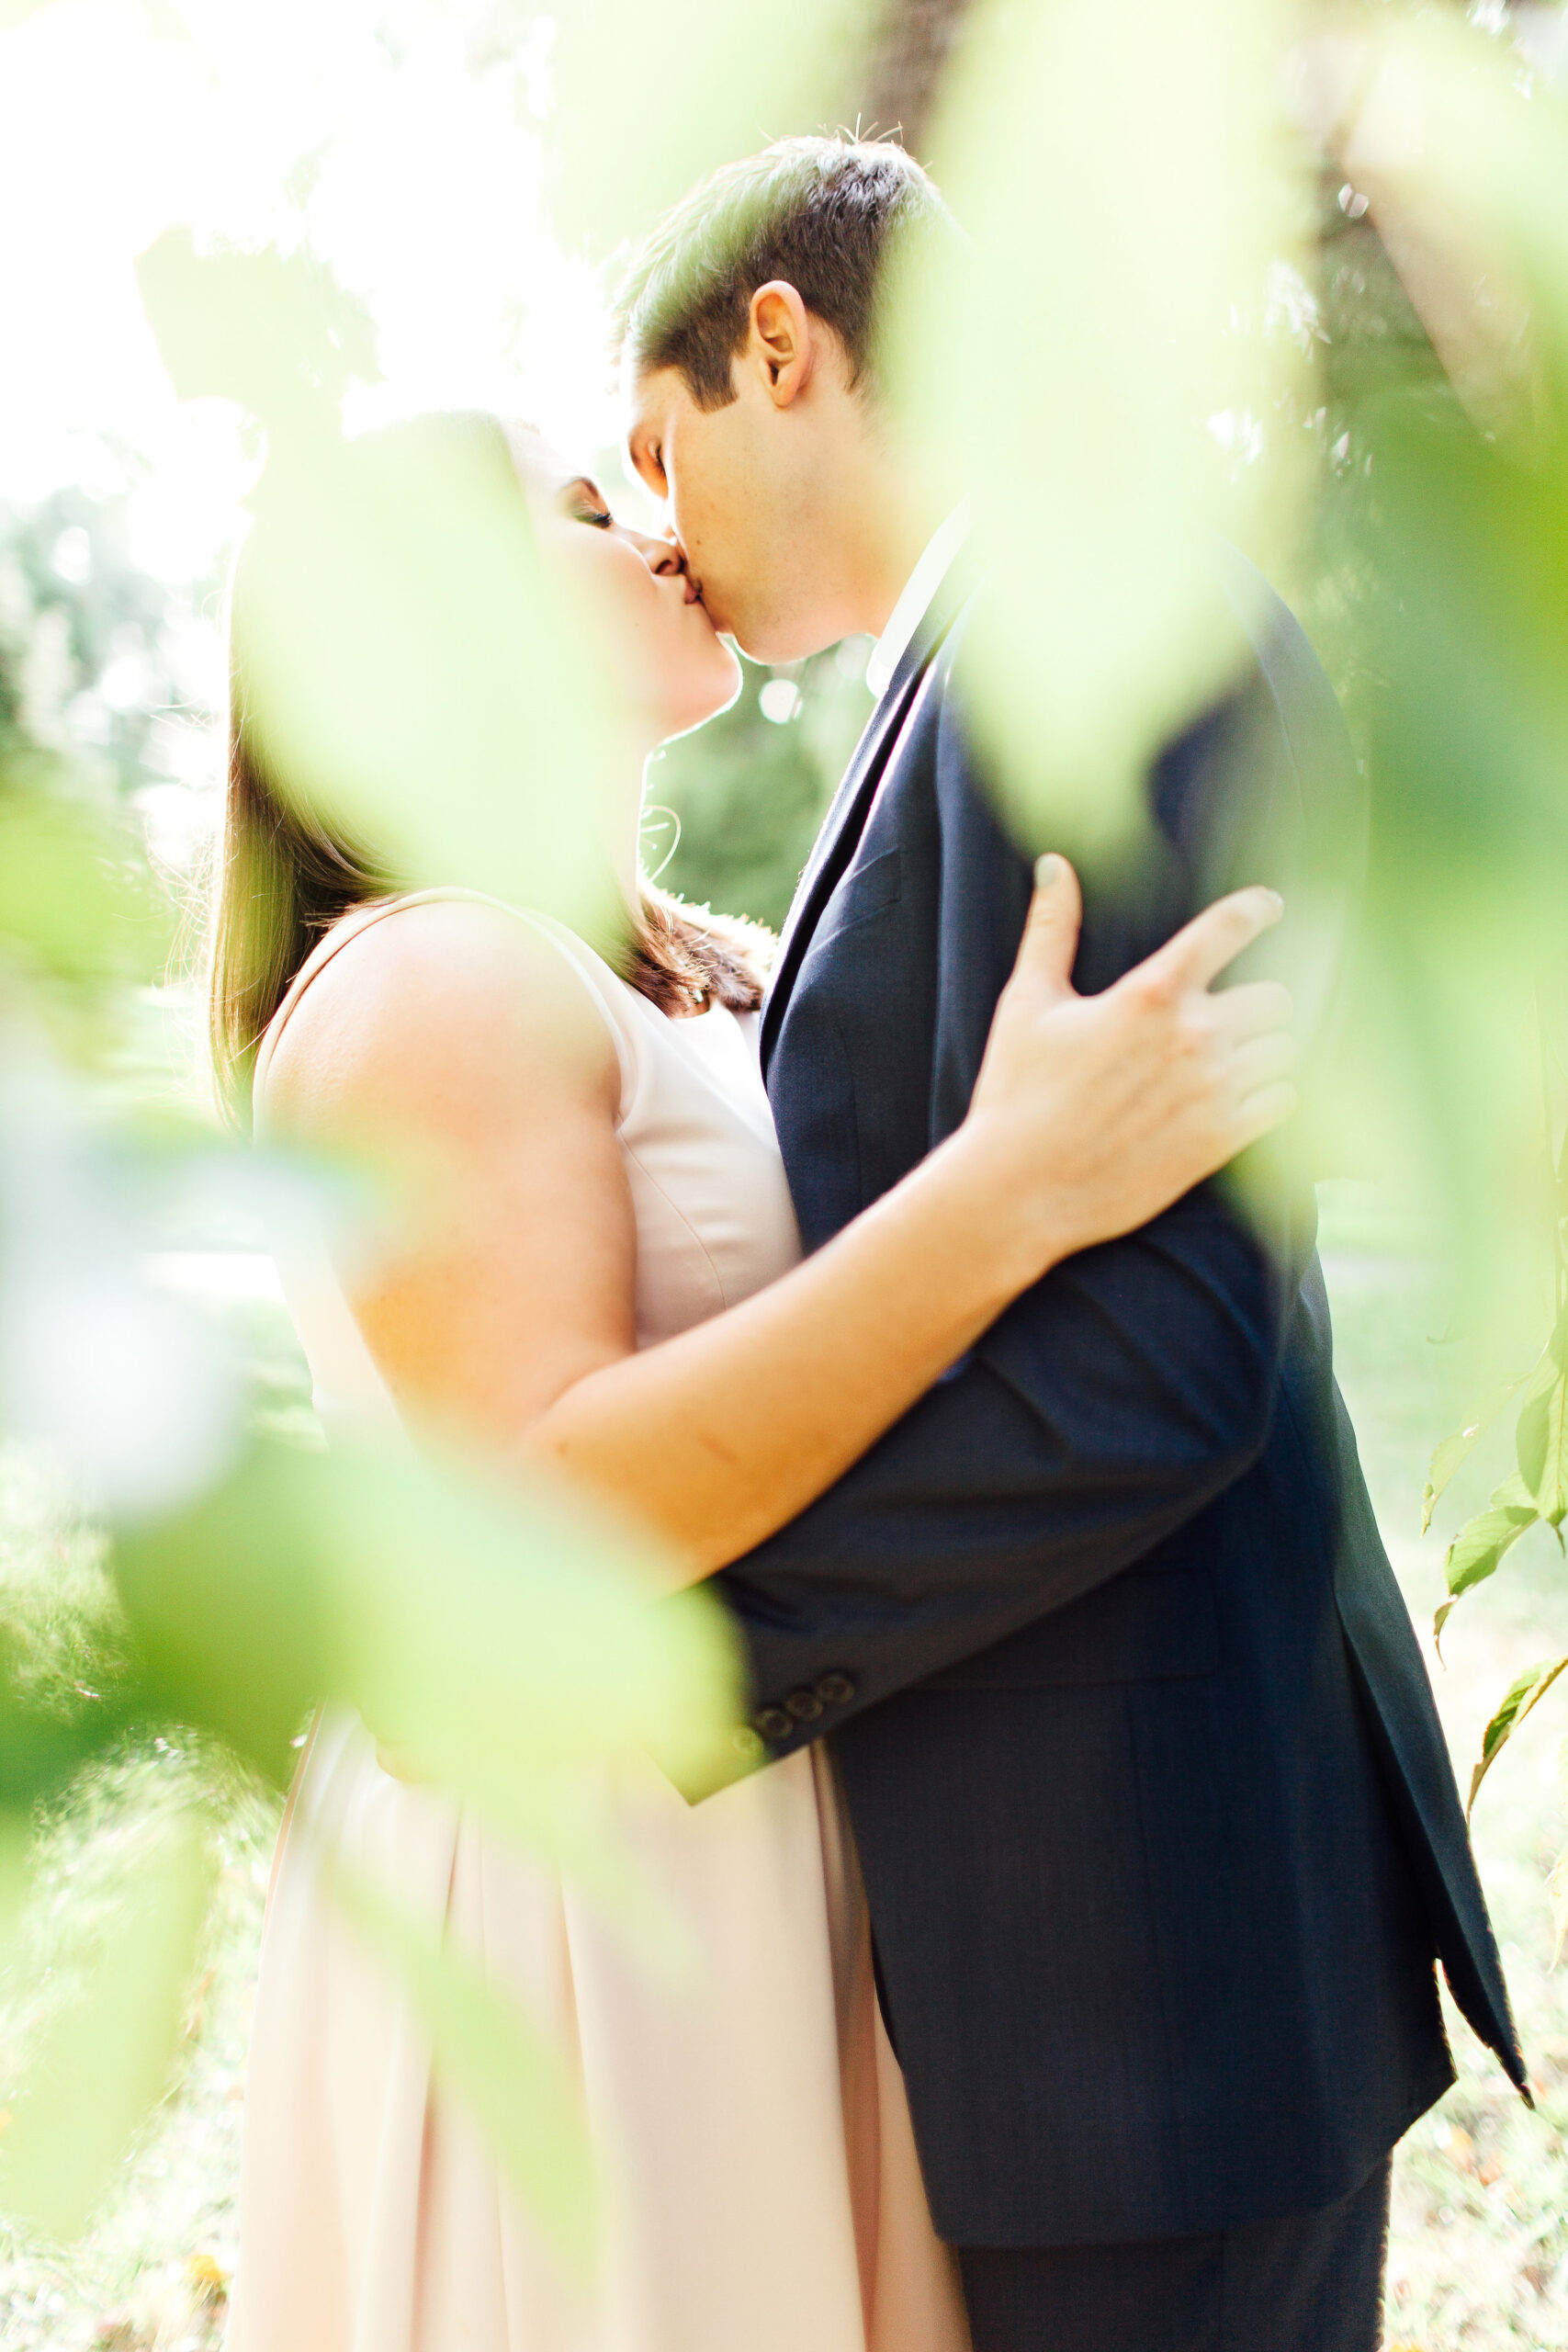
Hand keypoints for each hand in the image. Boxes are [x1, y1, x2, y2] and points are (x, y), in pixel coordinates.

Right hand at [962, 854, 1295, 1280]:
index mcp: (1151, 994)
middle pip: (1276, 995)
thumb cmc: (1016, 1093)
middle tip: (1234, 1014)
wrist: (1018, 1190)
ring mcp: (1212, 1092)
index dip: (1260, 909)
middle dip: (1258, 1001)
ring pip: (1286, 1049)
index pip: (1230, 928)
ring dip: (1268, 1049)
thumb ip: (1050, 928)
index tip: (1272, 906)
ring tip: (1237, 1059)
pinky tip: (1242, 1097)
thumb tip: (1055, 865)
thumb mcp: (1027, 1003)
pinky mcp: (1219, 1141)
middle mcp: (1193, 1037)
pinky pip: (1284, 1101)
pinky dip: (1272, 1094)